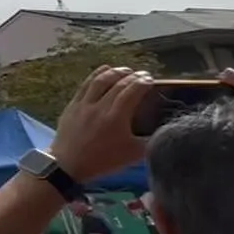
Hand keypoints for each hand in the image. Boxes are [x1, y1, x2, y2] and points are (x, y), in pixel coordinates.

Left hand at [48, 66, 153, 181]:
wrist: (68, 164)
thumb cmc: (103, 161)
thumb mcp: (133, 154)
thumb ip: (150, 140)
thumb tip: (165, 129)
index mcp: (116, 117)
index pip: (132, 92)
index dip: (143, 83)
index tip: (151, 79)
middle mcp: (99, 106)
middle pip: (117, 84)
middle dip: (132, 76)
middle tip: (143, 74)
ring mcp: (84, 104)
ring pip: (100, 80)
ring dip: (114, 72)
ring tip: (125, 69)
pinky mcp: (72, 105)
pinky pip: (85, 84)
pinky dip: (96, 75)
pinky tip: (104, 70)